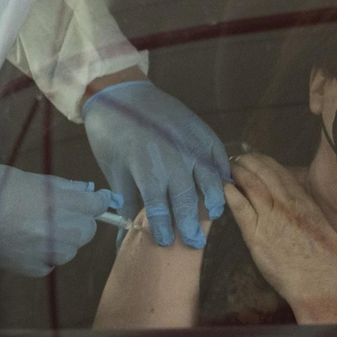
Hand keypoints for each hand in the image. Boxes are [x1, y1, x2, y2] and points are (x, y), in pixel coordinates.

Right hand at [0, 163, 119, 276]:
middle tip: (62, 211)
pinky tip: (25, 240)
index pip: (95, 205)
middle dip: (80, 220)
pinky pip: (52, 262)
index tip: (99, 198)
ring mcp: (46, 252)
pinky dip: (46, 253)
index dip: (100, 200)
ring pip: (71, 249)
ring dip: (63, 238)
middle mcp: (57, 230)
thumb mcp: (28, 178)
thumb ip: (61, 188)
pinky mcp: (33, 269)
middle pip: (87, 230)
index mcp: (57, 203)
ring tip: (37, 226)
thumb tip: (84, 191)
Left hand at [81, 80, 229, 248]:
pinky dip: (221, 171)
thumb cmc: (113, 136)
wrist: (120, 93)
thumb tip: (125, 238)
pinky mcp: (199, 129)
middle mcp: (172, 156)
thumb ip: (127, 204)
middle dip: (191, 223)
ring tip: (214, 215)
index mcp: (146, 168)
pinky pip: (216, 154)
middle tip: (194, 243)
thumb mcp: (115, 171)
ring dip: (213, 199)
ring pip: (208, 178)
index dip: (163, 228)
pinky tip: (223, 185)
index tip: (165, 242)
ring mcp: (188, 141)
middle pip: (187, 198)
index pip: (159, 208)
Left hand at [225, 153, 336, 322]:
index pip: (280, 172)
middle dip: (248, 162)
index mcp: (302, 201)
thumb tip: (292, 199)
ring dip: (238, 173)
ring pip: (252, 186)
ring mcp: (271, 218)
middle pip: (264, 173)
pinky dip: (231, 195)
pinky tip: (224, 188)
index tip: (254, 157)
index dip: (264, 162)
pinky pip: (241, 208)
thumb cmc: (321, 259)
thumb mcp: (318, 224)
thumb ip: (304, 208)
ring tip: (227, 168)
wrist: (317, 281)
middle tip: (236, 159)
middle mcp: (286, 204)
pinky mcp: (256, 235)